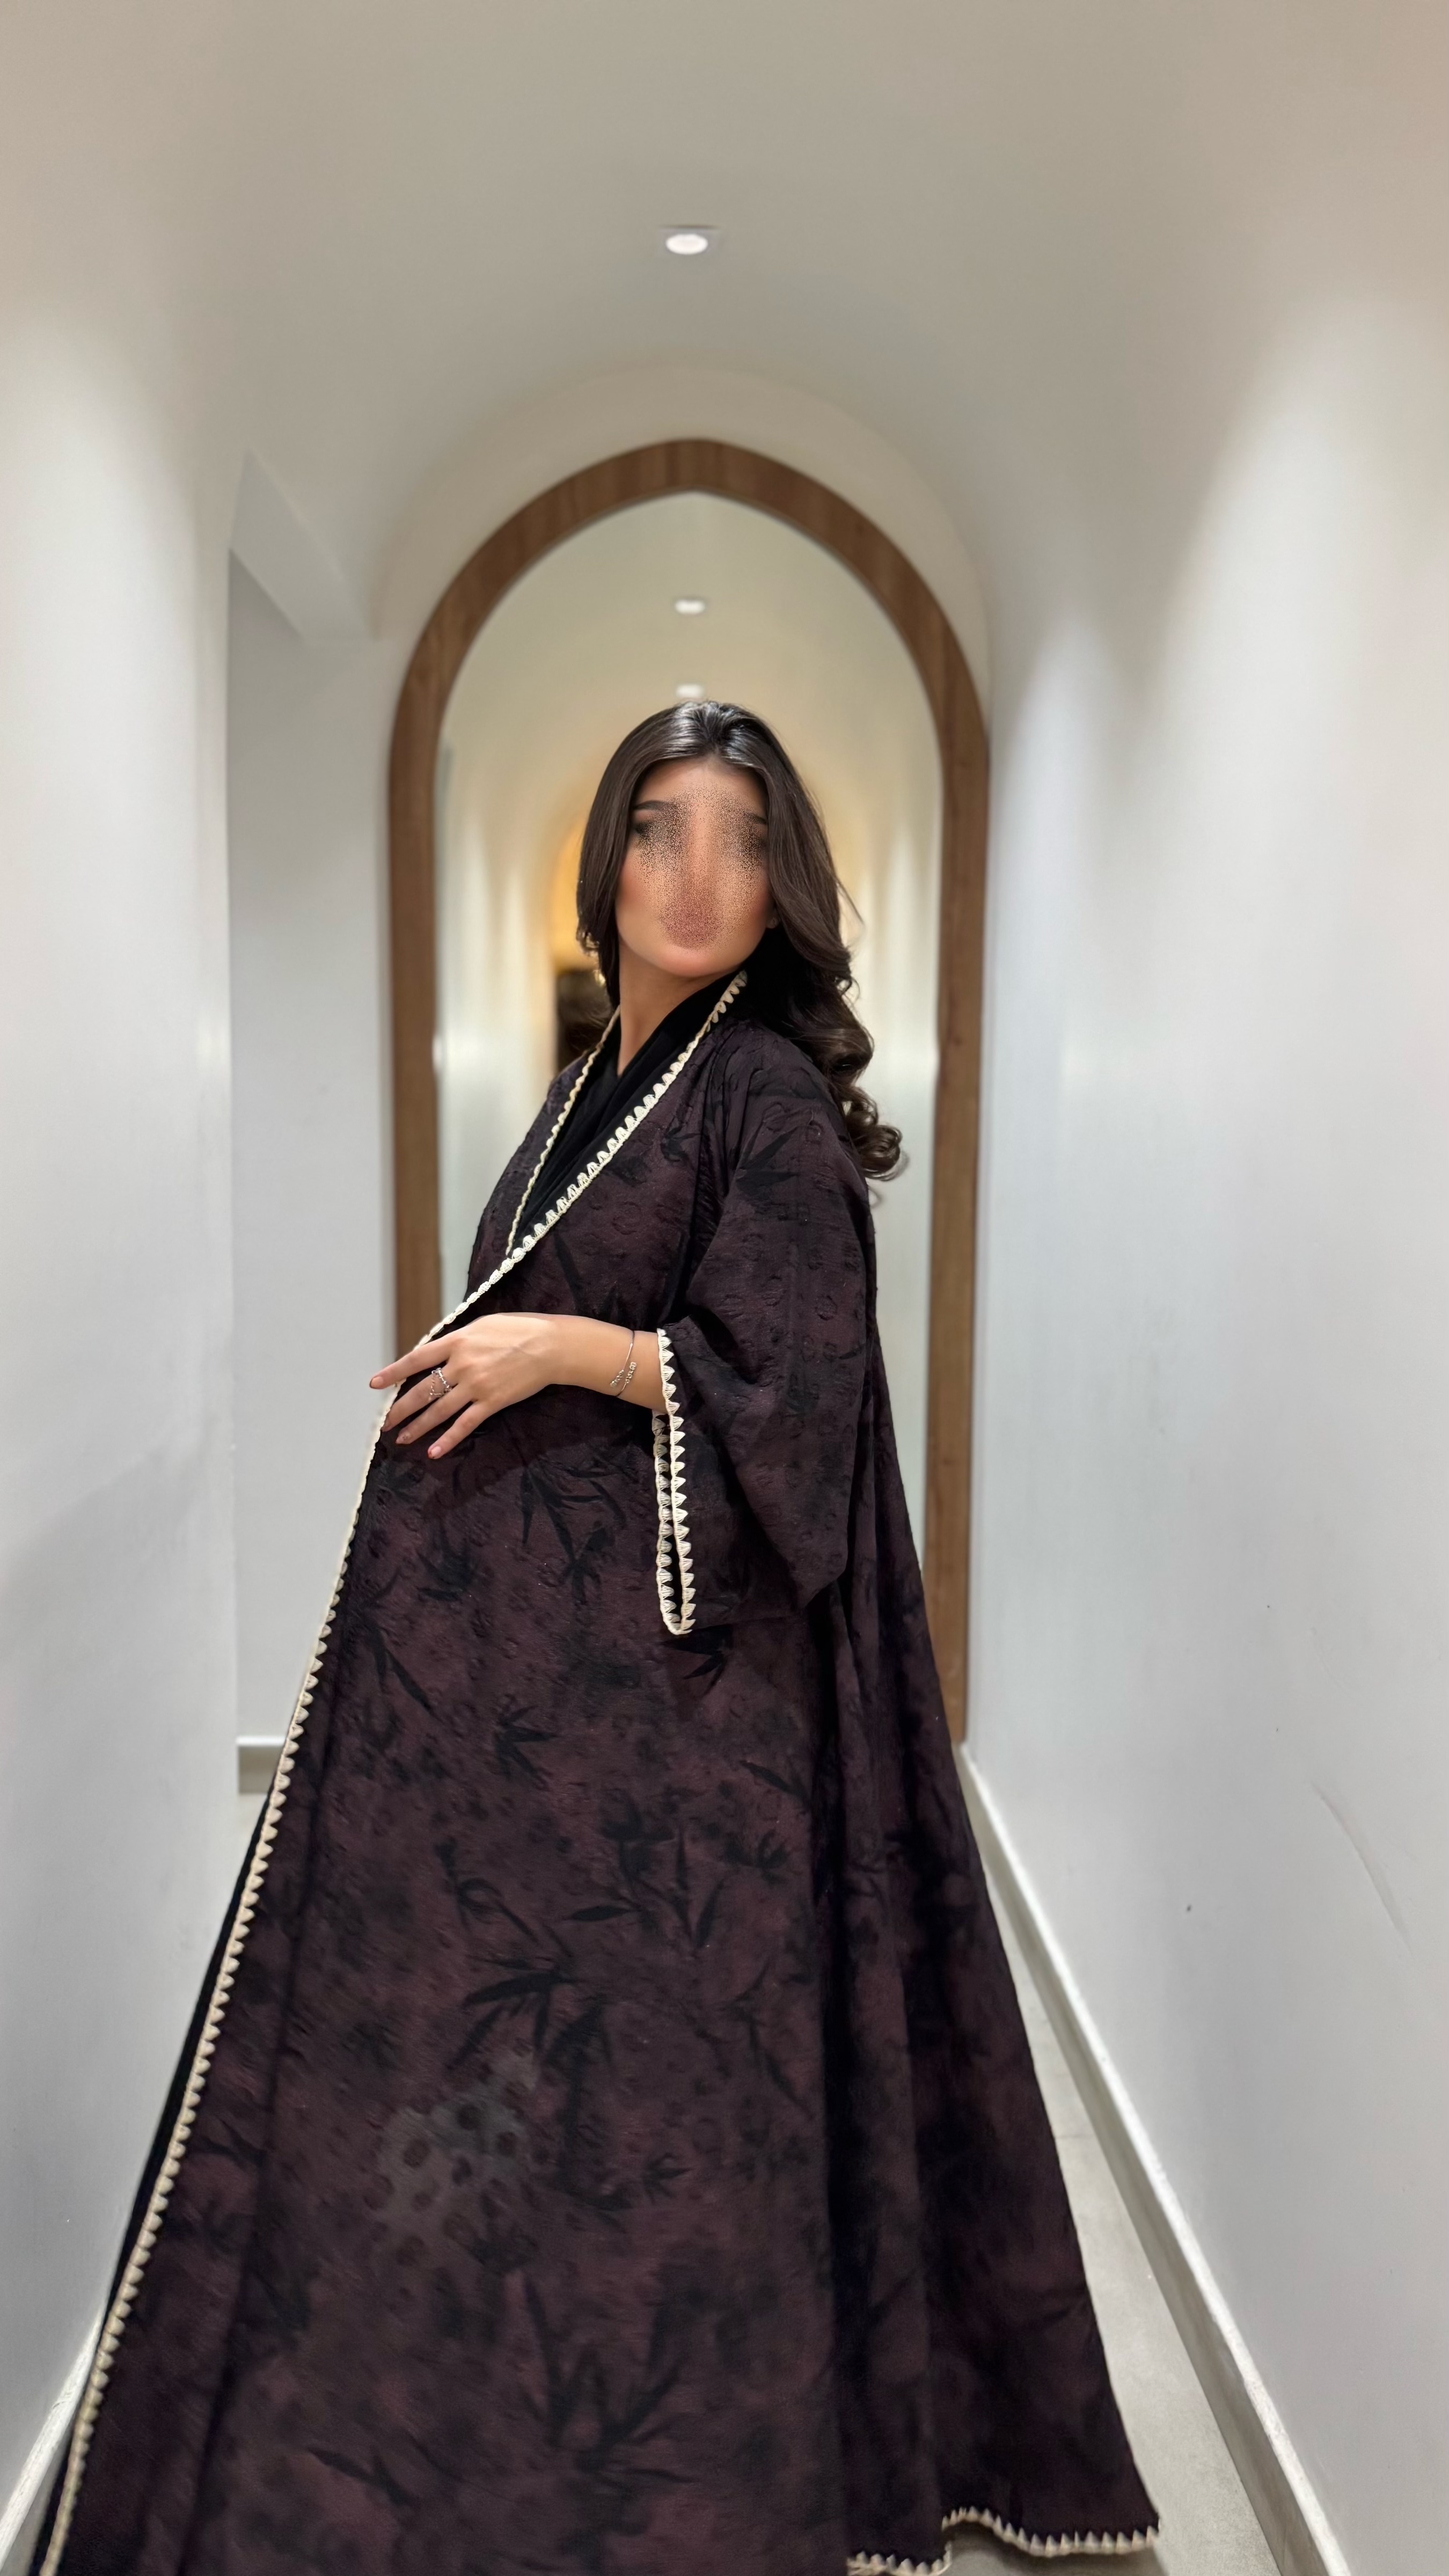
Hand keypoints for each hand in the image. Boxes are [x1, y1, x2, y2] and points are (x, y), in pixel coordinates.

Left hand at [371, 1314, 560, 1458]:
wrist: (551, 1345)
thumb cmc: (520, 1329)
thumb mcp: (483, 1325)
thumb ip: (459, 1340)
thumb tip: (440, 1351)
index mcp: (457, 1341)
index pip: (416, 1359)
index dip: (393, 1372)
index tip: (375, 1384)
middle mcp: (462, 1364)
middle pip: (423, 1390)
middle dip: (401, 1408)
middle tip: (385, 1422)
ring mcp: (476, 1385)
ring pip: (439, 1410)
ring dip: (418, 1426)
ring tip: (402, 1438)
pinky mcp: (492, 1402)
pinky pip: (465, 1424)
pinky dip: (448, 1439)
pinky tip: (434, 1451)